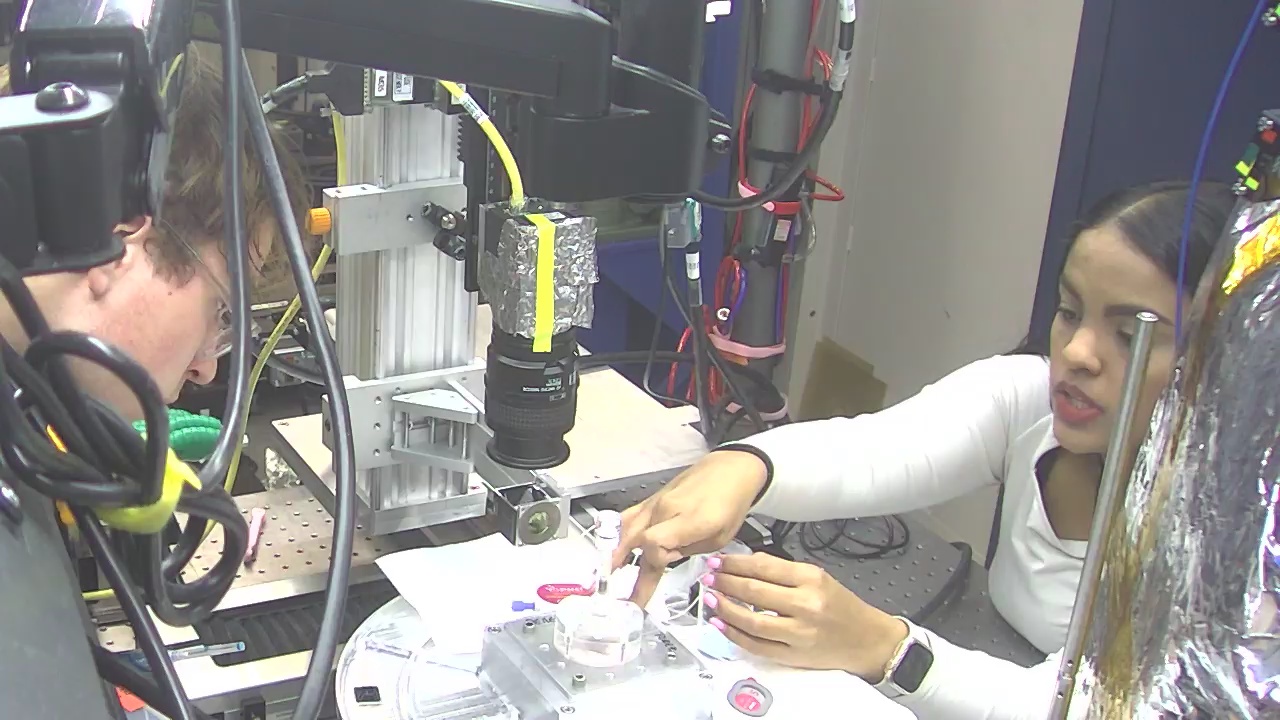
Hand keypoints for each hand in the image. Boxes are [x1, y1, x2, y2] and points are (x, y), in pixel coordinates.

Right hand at [614, 450, 767, 606]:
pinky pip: (627, 516)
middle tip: (619, 594)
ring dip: (615, 552)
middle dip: (626, 569)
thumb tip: (665, 559)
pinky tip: (610, 547)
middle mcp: (666, 509)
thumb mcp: (720, 538)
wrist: (731, 469)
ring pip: (626, 528)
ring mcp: (655, 502)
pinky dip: (616, 533)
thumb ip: (688, 550)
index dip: (653, 565)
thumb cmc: (730, 504)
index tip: (651, 585)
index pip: (655, 545)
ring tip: (606, 574)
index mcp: (689, 520)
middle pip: (635, 539)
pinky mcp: (651, 499)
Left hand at [700, 552, 907, 682]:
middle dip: (725, 582)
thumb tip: (746, 564)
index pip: (764, 567)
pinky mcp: (793, 655)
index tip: (717, 561)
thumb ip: (783, 572)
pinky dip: (734, 634)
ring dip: (725, 608)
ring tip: (710, 597)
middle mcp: (806, 604)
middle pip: (754, 591)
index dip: (735, 563)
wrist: (866, 639)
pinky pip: (756, 645)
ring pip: (751, 620)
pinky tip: (721, 623)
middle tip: (708, 577)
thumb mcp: (818, 577)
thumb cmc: (842, 607)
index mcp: (812, 579)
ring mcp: (799, 632)